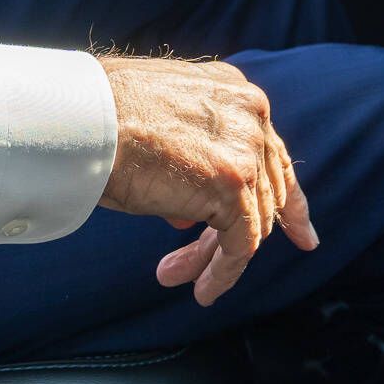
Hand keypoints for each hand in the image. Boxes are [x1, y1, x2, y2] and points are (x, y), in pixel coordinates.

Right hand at [97, 54, 318, 305]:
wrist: (80, 120)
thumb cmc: (97, 120)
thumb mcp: (157, 129)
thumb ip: (190, 163)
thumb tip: (192, 214)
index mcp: (234, 93)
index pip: (271, 154)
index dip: (290, 201)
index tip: (304, 235)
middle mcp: (250, 114)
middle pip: (263, 192)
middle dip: (234, 237)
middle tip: (201, 270)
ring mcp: (244, 147)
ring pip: (251, 221)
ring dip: (213, 257)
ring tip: (174, 275)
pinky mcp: (233, 183)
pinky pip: (241, 244)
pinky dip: (223, 272)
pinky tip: (201, 290)